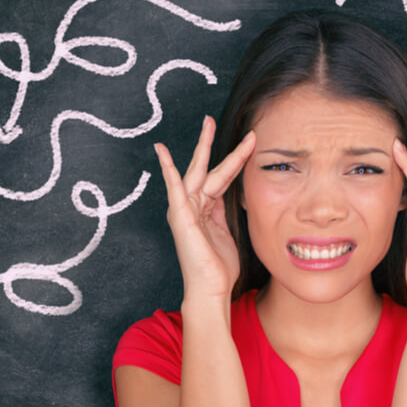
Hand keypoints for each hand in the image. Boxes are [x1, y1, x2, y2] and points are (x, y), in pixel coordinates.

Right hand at [154, 116, 255, 301]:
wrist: (210, 288)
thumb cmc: (218, 267)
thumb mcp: (226, 231)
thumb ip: (224, 211)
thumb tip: (231, 193)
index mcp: (205, 209)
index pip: (220, 177)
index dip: (233, 159)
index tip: (246, 143)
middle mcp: (192, 206)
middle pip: (205, 168)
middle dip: (209, 143)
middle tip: (210, 118)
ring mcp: (184, 210)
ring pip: (197, 171)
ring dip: (203, 147)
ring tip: (207, 123)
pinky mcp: (180, 216)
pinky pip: (174, 188)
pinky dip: (168, 169)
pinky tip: (161, 151)